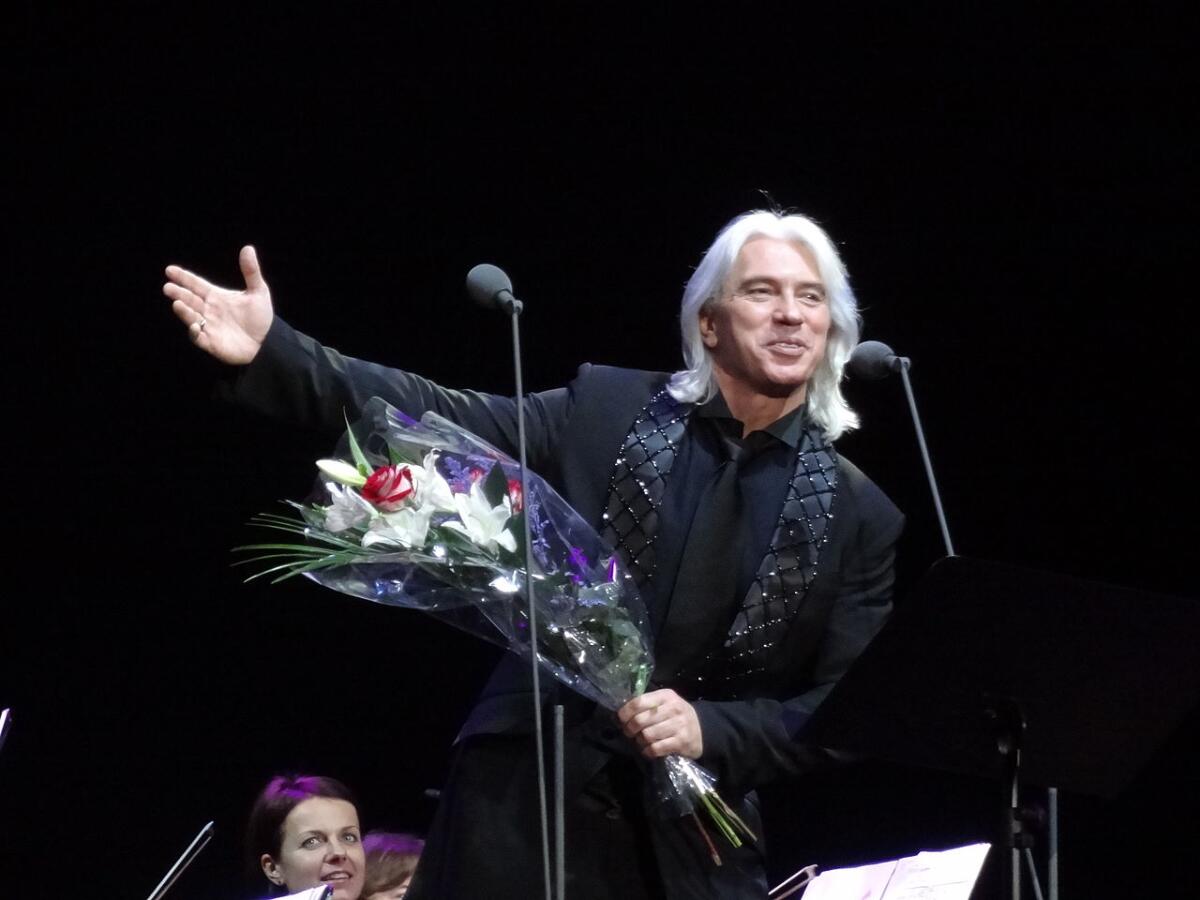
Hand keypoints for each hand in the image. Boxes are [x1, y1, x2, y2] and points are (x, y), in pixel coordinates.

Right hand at [163, 245, 273, 363]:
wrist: (268, 342)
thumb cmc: (261, 317)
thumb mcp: (258, 292)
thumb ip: (251, 272)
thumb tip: (248, 248)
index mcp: (217, 297)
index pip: (197, 284)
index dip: (184, 277)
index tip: (170, 270)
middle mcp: (209, 310)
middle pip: (190, 299)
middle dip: (179, 293)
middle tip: (168, 287)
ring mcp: (209, 326)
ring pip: (191, 316)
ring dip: (183, 311)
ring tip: (177, 303)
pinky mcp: (211, 342)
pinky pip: (198, 337)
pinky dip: (194, 332)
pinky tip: (194, 325)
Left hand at [616, 689, 702, 759]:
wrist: (703, 729)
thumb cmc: (676, 715)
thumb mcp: (665, 703)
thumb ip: (646, 705)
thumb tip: (620, 714)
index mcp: (666, 696)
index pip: (638, 702)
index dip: (625, 712)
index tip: (621, 719)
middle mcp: (673, 708)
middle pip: (640, 720)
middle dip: (630, 729)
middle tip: (629, 733)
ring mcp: (678, 726)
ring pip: (646, 735)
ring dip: (639, 741)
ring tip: (641, 741)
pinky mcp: (681, 742)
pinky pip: (655, 748)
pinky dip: (648, 751)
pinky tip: (649, 750)